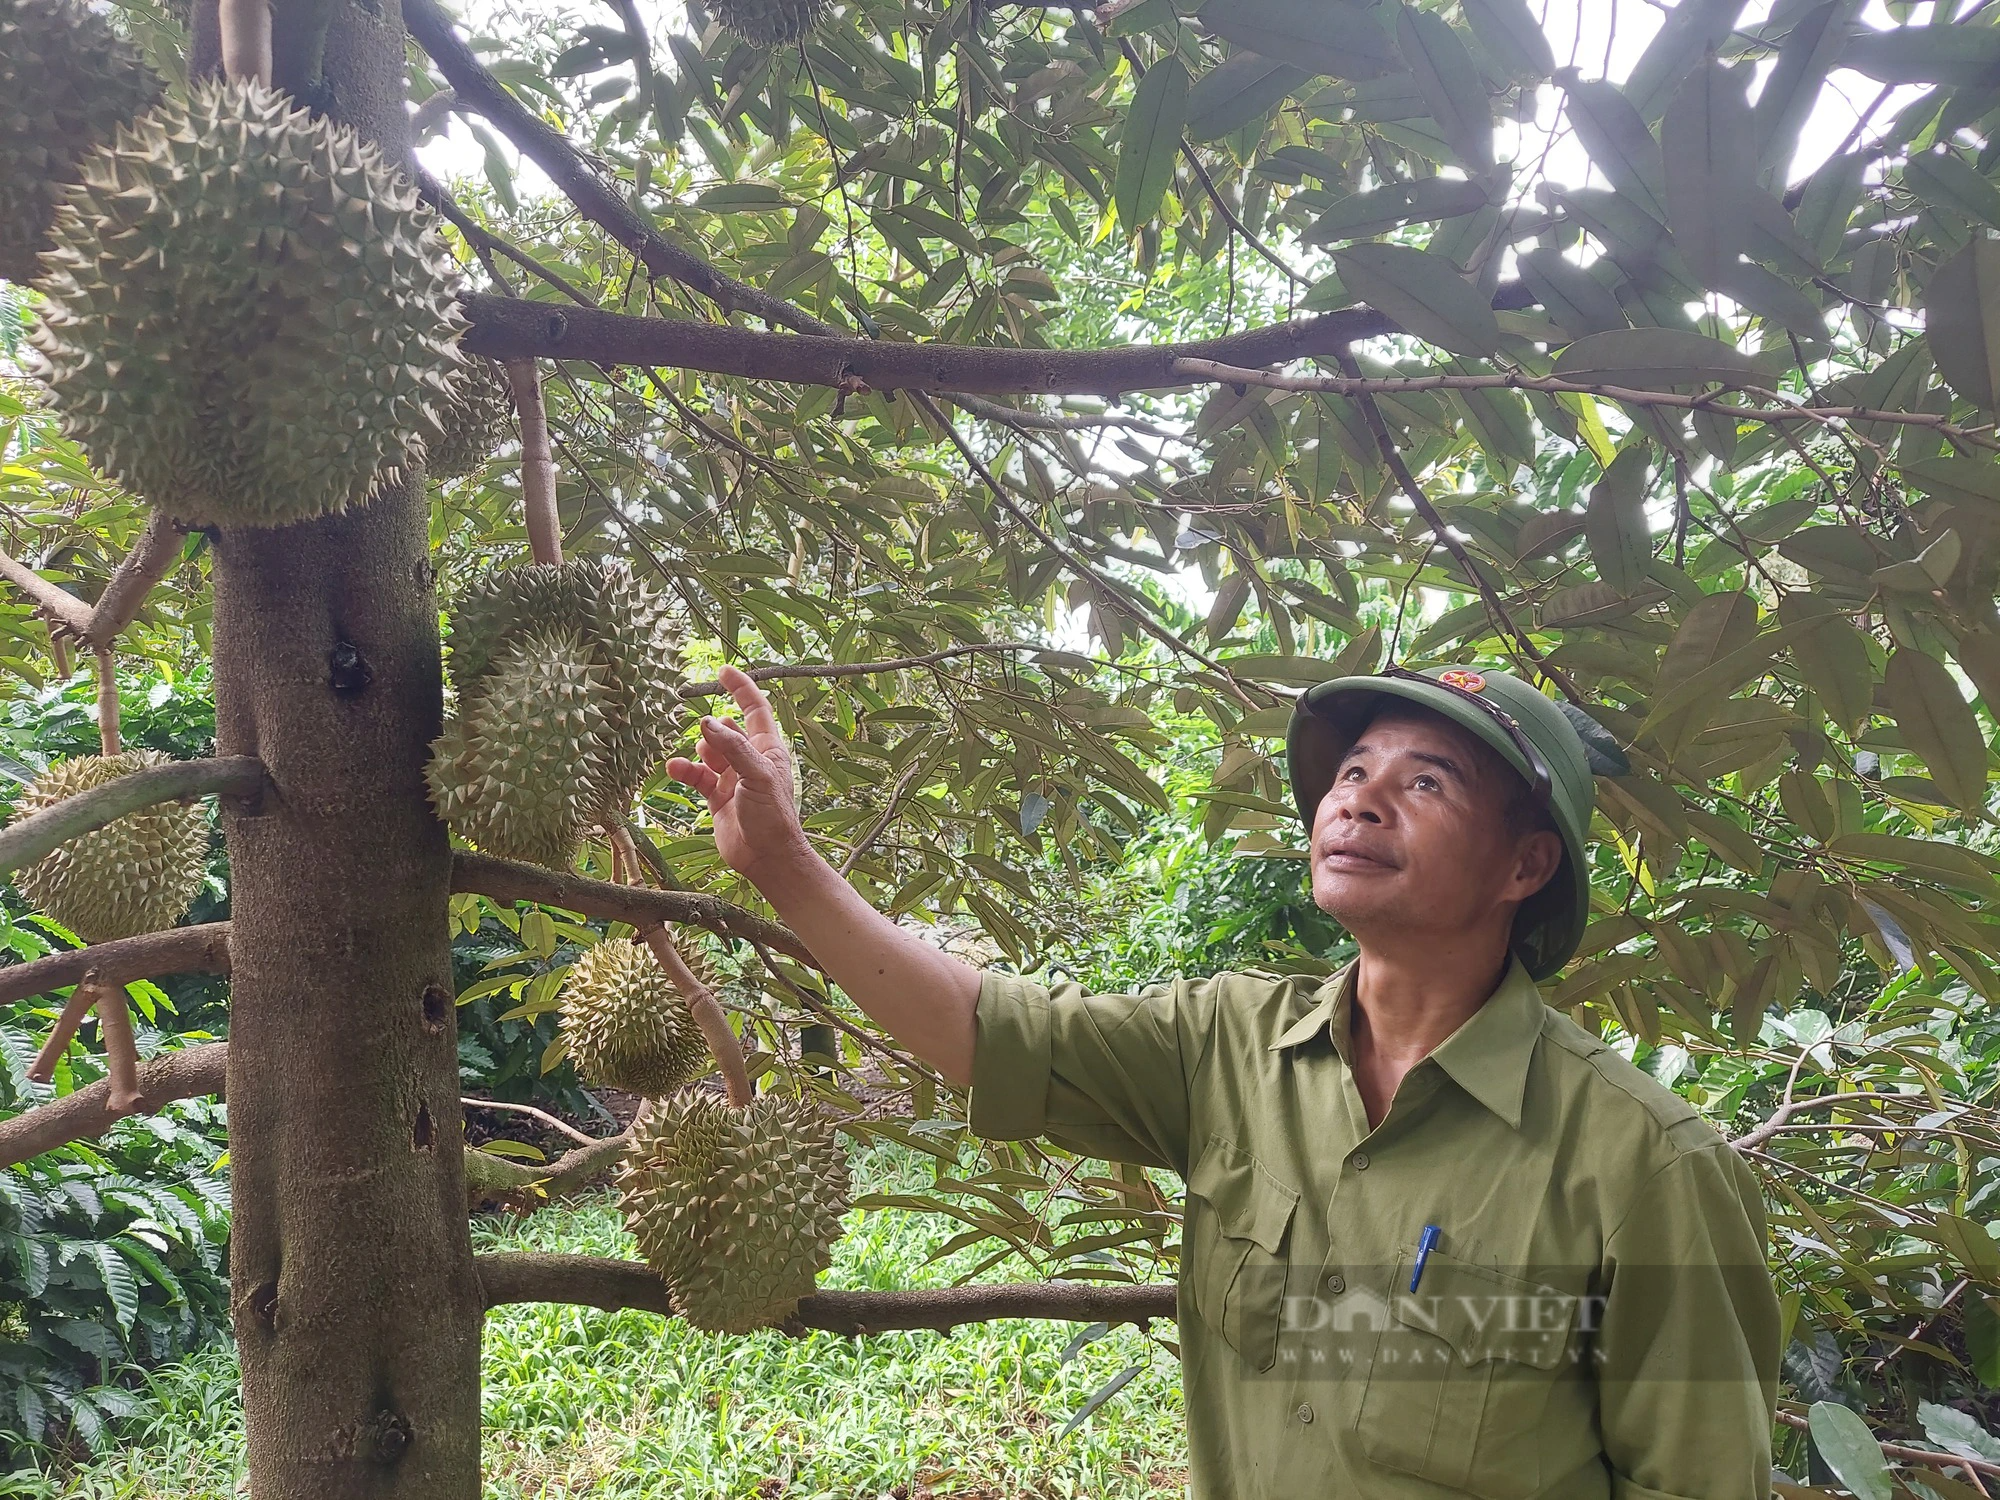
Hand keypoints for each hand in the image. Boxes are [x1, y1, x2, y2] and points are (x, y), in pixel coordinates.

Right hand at [665, 665, 808, 880]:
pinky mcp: (716, 797)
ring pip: (708, 752)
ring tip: (701, 761)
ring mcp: (732, 778)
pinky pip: (696, 776)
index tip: (723, 670)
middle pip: (727, 730)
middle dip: (714, 728)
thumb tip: (706, 721)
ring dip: (699, 751)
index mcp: (767, 749)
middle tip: (706, 733)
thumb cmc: (773, 816)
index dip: (741, 688)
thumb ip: (732, 747)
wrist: (766, 857)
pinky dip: (685, 770)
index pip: (755, 708)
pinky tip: (675, 769)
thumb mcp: (757, 776)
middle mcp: (749, 760)